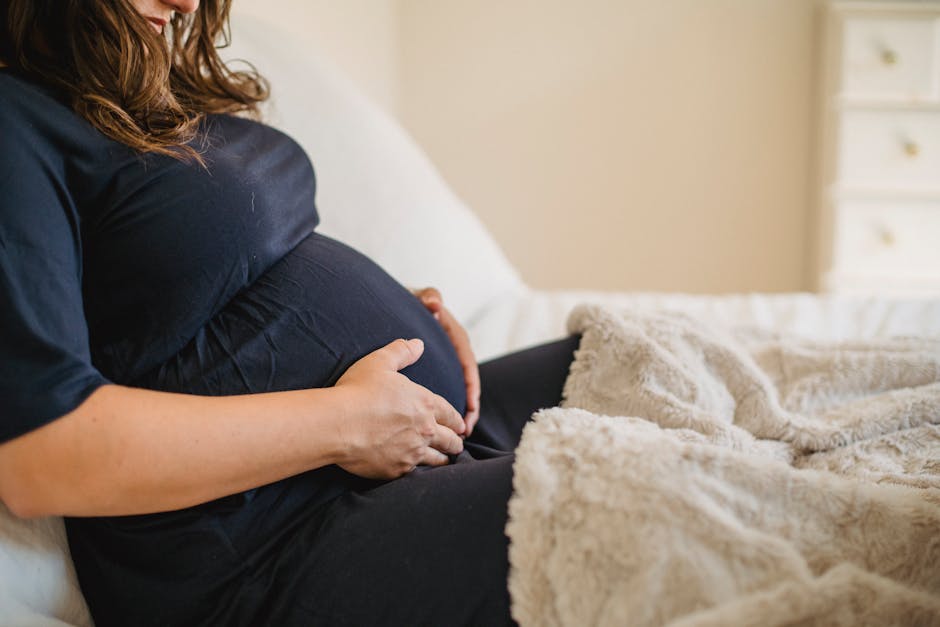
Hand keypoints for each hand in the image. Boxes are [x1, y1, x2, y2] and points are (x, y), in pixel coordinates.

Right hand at [333, 338, 465, 478]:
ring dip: (443, 459)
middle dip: (456, 441)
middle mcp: (425, 430)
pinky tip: (418, 472)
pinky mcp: (397, 470)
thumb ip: (401, 351)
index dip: (457, 420)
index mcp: (426, 403)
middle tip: (458, 444)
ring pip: (438, 460)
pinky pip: (415, 474)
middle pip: (451, 440)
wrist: (337, 424)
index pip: (450, 414)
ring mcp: (413, 452)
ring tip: (444, 460)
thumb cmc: (357, 390)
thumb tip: (418, 344)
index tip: (461, 425)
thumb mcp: (380, 362)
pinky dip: (419, 472)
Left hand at [412, 287, 480, 435]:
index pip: (467, 363)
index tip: (471, 404)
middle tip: (465, 430)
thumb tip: (434, 304)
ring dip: (458, 415)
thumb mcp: (420, 297)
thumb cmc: (410, 301)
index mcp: (454, 337)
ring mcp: (445, 363)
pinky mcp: (435, 371)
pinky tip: (436, 428)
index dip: (471, 386)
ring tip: (457, 437)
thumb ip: (429, 297)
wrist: (395, 303)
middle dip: (469, 408)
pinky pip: (443, 393)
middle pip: (467, 384)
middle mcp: (454, 352)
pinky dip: (443, 411)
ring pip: (457, 392)